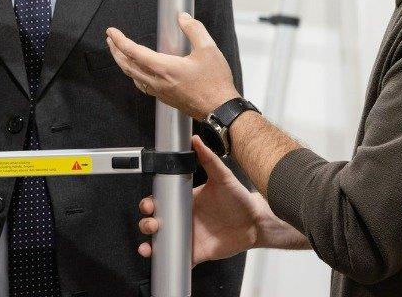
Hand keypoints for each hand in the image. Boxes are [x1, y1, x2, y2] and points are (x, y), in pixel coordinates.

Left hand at [106, 12, 238, 120]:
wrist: (221, 109)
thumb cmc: (215, 83)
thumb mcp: (208, 49)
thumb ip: (194, 30)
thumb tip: (183, 18)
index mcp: (165, 68)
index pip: (134, 52)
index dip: (120, 41)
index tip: (112, 32)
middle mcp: (158, 81)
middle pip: (128, 66)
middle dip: (116, 51)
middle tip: (110, 39)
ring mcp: (160, 92)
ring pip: (133, 76)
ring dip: (123, 63)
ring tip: (119, 53)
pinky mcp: (165, 98)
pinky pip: (142, 85)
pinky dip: (134, 75)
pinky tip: (137, 71)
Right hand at [137, 137, 307, 263]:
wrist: (255, 223)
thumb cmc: (239, 199)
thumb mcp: (222, 177)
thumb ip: (208, 159)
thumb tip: (195, 140)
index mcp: (185, 201)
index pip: (160, 201)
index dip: (150, 204)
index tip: (148, 205)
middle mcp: (183, 219)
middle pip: (155, 222)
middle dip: (146, 224)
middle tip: (152, 224)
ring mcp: (188, 236)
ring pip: (161, 242)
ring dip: (150, 245)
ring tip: (148, 246)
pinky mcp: (195, 252)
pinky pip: (177, 259)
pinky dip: (166, 262)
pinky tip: (160, 260)